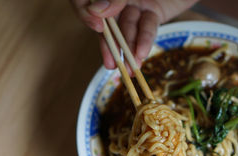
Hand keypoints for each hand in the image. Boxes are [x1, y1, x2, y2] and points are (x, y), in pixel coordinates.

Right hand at [71, 0, 197, 69]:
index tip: (97, 26)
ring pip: (126, 26)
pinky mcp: (152, 11)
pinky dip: (144, 40)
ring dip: (128, 48)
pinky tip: (141, 55)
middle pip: (104, 19)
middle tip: (112, 63)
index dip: (84, 12)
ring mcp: (134, 2)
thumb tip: (99, 11)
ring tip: (130, 67)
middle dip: (110, 43)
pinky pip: (147, 25)